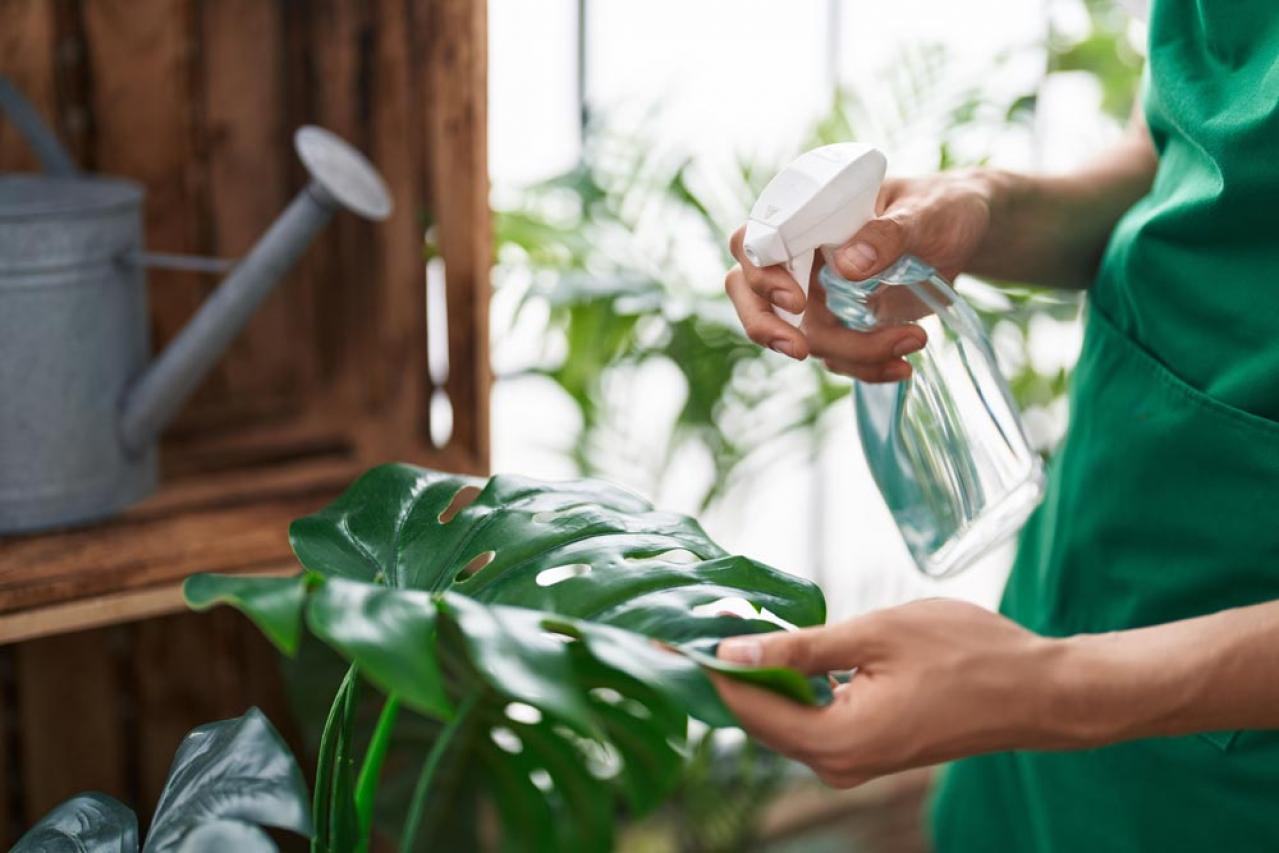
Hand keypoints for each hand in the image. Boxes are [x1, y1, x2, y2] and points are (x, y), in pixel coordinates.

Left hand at [711, 599, 1076, 787]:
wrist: (1038, 692)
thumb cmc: (968, 654)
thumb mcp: (875, 635)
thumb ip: (799, 647)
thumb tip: (731, 648)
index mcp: (837, 741)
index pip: (744, 707)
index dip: (702, 668)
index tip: (663, 635)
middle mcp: (838, 764)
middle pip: (756, 718)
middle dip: (723, 671)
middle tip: (690, 621)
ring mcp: (853, 761)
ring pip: (782, 718)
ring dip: (755, 676)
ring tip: (724, 627)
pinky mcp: (867, 748)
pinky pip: (809, 719)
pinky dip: (788, 686)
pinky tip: (776, 649)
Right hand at [724, 171, 993, 380]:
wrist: (964, 234)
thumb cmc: (939, 207)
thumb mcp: (925, 211)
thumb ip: (889, 232)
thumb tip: (848, 265)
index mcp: (807, 217)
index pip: (754, 243)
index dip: (760, 275)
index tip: (795, 301)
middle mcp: (801, 259)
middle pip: (752, 297)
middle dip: (768, 329)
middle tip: (801, 351)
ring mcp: (817, 297)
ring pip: (802, 337)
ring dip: (852, 352)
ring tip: (913, 341)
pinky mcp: (842, 327)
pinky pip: (837, 358)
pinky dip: (868, 369)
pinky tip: (903, 364)